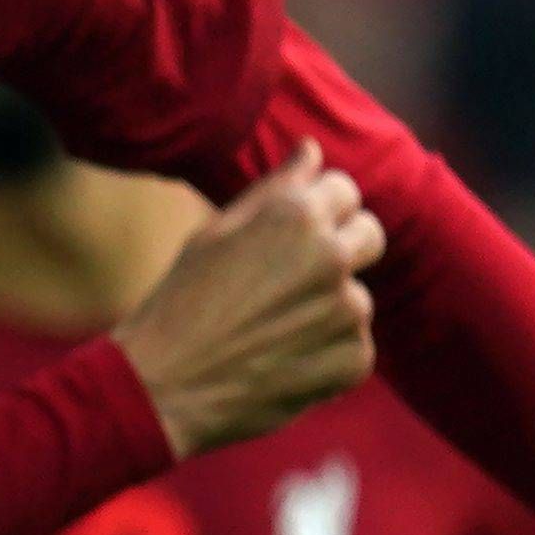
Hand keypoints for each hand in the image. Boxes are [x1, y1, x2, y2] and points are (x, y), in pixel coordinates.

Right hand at [111, 142, 385, 458]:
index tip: (289, 236)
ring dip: (327, 309)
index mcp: (296, 214)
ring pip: (357, 296)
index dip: (317, 210)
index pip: (344, 189)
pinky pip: (355, 346)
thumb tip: (313, 150)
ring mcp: (347, 310)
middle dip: (340, 248)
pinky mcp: (354, 359)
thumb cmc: (182, 300)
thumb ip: (275, 187)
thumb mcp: (218, 231)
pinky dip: (327, 354)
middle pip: (369, 234)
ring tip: (271, 331)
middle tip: (290, 280)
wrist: (165, 384)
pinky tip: (282, 360)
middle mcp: (330, 255)